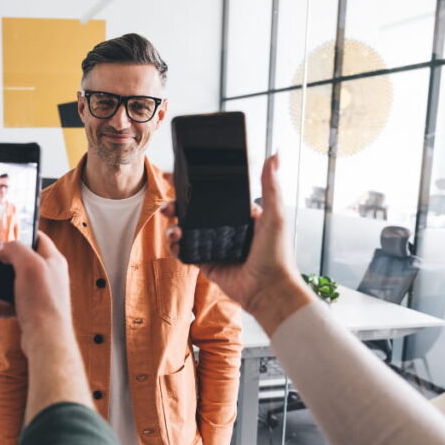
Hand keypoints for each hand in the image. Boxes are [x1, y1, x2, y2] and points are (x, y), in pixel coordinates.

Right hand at [0, 232, 74, 358]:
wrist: (45, 338)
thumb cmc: (43, 303)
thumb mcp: (28, 265)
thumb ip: (16, 249)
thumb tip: (5, 247)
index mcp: (55, 260)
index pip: (39, 236)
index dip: (22, 231)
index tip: (5, 231)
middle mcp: (52, 274)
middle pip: (30, 255)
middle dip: (13, 252)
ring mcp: (46, 291)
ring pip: (25, 274)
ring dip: (10, 272)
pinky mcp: (37, 305)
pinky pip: (22, 291)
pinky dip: (10, 289)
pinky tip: (1, 293)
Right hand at [164, 154, 312, 332]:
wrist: (268, 290)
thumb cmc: (276, 254)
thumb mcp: (275, 216)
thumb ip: (271, 187)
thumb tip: (275, 155)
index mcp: (240, 215)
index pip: (213, 195)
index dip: (194, 186)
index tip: (175, 176)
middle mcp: (225, 229)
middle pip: (194, 212)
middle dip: (177, 206)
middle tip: (168, 206)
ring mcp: (214, 247)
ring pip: (186, 231)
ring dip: (174, 227)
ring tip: (174, 230)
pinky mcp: (206, 264)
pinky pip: (186, 253)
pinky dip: (176, 248)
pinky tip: (175, 244)